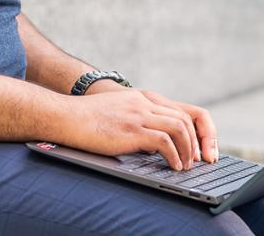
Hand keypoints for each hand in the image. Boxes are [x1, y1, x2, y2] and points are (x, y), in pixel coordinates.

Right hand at [60, 87, 217, 169]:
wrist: (66, 116)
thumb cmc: (87, 118)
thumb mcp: (118, 111)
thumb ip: (136, 118)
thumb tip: (151, 142)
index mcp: (143, 97)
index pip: (180, 110)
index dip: (194, 130)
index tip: (197, 147)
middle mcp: (144, 103)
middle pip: (185, 118)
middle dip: (197, 141)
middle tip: (197, 160)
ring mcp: (139, 115)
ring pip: (179, 128)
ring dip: (188, 149)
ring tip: (186, 165)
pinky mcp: (132, 130)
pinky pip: (164, 142)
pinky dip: (174, 155)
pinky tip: (173, 166)